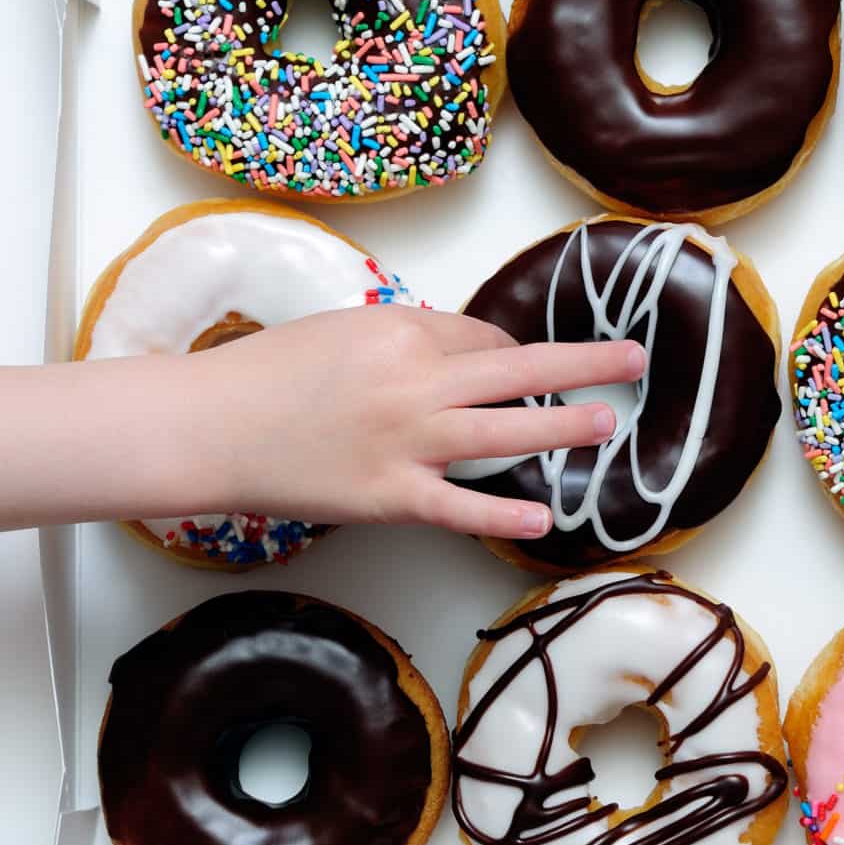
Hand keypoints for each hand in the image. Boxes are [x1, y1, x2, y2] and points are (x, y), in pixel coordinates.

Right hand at [183, 306, 643, 537]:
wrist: (209, 425)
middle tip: (634, 359)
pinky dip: (502, 515)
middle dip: (585, 364)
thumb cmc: (267, 372)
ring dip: (564, 427)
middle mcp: (415, 383)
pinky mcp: (388, 496)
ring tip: (609, 422)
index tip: (522, 366)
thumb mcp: (342, 328)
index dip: (511, 353)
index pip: (484, 340)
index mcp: (402, 331)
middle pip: (520, 370)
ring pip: (505, 433)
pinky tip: (541, 516)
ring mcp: (406, 443)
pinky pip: (458, 508)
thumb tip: (466, 352)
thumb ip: (407, 338)